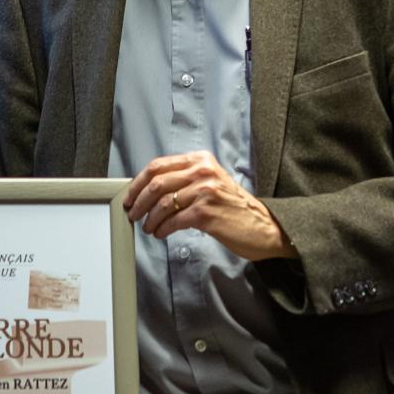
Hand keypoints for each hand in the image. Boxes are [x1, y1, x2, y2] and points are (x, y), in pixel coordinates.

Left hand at [125, 151, 294, 261]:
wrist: (264, 227)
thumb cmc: (233, 208)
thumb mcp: (211, 183)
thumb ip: (185, 180)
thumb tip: (149, 191)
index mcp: (201, 160)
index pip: (158, 165)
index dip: (138, 183)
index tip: (129, 196)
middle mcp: (203, 171)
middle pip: (156, 183)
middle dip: (139, 201)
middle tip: (133, 214)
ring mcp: (205, 191)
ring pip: (163, 203)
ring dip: (150, 219)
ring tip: (149, 227)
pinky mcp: (206, 213)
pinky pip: (173, 220)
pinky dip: (163, 228)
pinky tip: (162, 233)